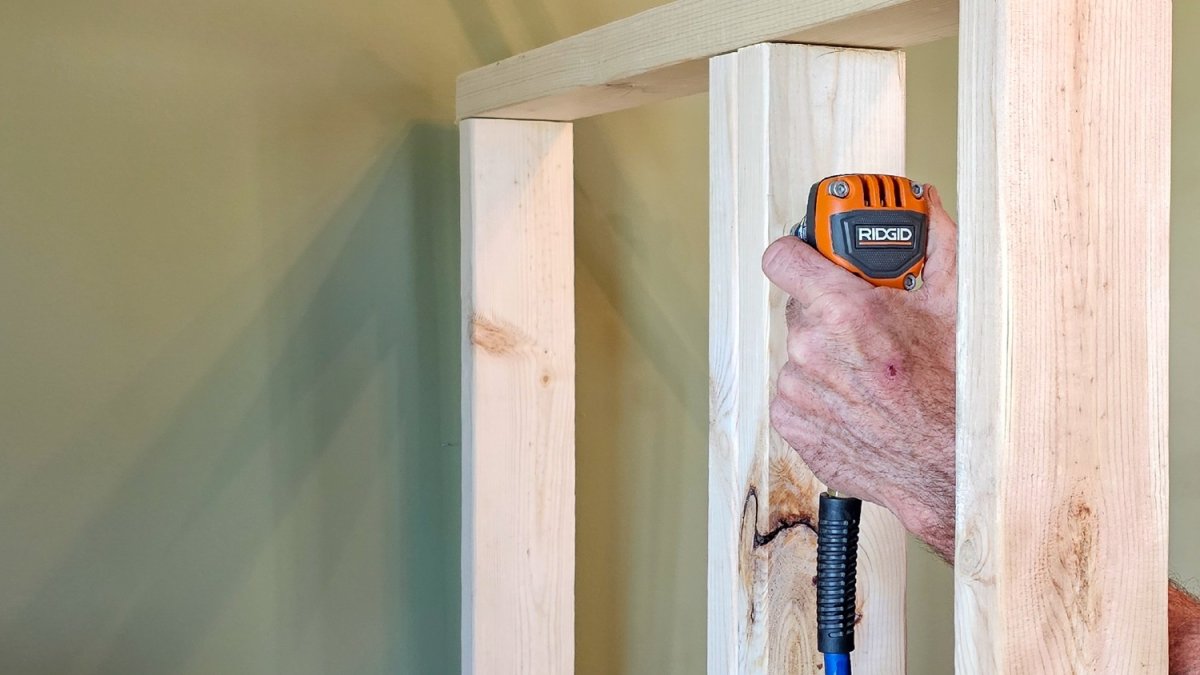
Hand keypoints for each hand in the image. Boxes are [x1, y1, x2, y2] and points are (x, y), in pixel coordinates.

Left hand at [762, 186, 957, 558]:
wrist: (952, 472)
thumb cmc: (959, 393)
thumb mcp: (959, 306)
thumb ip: (935, 243)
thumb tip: (924, 204)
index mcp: (846, 312)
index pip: (782, 257)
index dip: (799, 253)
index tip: (812, 255)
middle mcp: (812, 349)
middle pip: (800, 307)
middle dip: (830, 309)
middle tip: (870, 326)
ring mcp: (797, 389)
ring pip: (801, 351)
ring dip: (828, 355)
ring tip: (873, 372)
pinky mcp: (791, 423)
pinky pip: (796, 390)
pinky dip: (821, 391)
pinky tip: (860, 400)